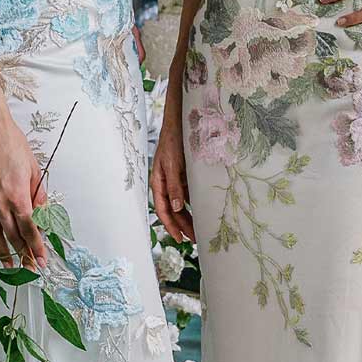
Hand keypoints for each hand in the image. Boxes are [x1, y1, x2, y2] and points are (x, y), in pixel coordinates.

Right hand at [0, 107, 48, 270]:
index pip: (30, 230)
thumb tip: (42, 211)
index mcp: (18, 198)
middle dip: (23, 255)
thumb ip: (37, 194)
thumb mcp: (34, 169)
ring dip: (2, 251)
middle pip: (13, 236)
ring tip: (9, 265)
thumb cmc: (11, 145)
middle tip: (29, 269)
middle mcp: (0, 204)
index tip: (42, 260)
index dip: (37, 248)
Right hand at [152, 113, 194, 244]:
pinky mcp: (183, 175)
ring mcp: (175, 179)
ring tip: (199, 229)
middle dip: (182, 225)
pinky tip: (203, 210)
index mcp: (158, 182)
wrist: (179, 122)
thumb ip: (174, 186)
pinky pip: (188, 193)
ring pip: (181, 204)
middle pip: (173, 210)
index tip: (180, 238)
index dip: (171, 226)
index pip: (163, 210)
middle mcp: (166, 183)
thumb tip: (177, 208)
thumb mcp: (173, 165)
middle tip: (195, 239)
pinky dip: (194, 203)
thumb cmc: (173, 141)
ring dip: (188, 216)